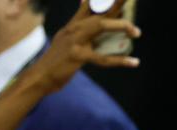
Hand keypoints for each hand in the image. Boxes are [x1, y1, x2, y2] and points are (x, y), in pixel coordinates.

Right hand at [25, 0, 140, 92]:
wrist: (40, 76)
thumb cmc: (56, 60)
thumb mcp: (65, 38)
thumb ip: (77, 24)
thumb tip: (85, 8)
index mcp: (74, 24)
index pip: (90, 5)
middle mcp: (75, 28)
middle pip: (99, 10)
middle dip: (117, 4)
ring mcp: (76, 41)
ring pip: (101, 26)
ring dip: (121, 26)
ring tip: (136, 32)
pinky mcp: (77, 56)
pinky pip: (103, 58)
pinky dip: (120, 61)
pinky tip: (133, 62)